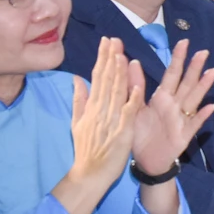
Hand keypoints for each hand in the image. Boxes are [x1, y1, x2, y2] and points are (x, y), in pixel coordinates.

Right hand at [69, 38, 142, 186]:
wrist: (89, 173)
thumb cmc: (86, 149)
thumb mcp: (77, 122)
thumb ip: (78, 99)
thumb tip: (76, 78)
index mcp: (91, 107)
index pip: (97, 77)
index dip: (103, 58)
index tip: (107, 42)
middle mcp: (100, 110)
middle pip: (106, 80)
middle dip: (110, 58)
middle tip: (114, 39)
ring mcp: (111, 120)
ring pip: (116, 92)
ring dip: (120, 72)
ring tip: (122, 54)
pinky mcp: (122, 131)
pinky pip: (128, 112)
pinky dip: (132, 98)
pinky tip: (137, 85)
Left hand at [130, 38, 213, 174]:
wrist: (144, 161)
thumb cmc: (140, 133)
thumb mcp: (133, 108)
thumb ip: (134, 85)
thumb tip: (131, 60)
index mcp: (162, 97)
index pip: (171, 74)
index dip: (178, 59)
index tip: (184, 42)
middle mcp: (174, 105)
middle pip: (187, 83)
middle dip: (195, 67)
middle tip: (204, 51)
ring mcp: (182, 118)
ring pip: (194, 98)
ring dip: (204, 86)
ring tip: (213, 72)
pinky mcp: (185, 134)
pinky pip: (195, 123)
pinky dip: (203, 115)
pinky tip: (212, 106)